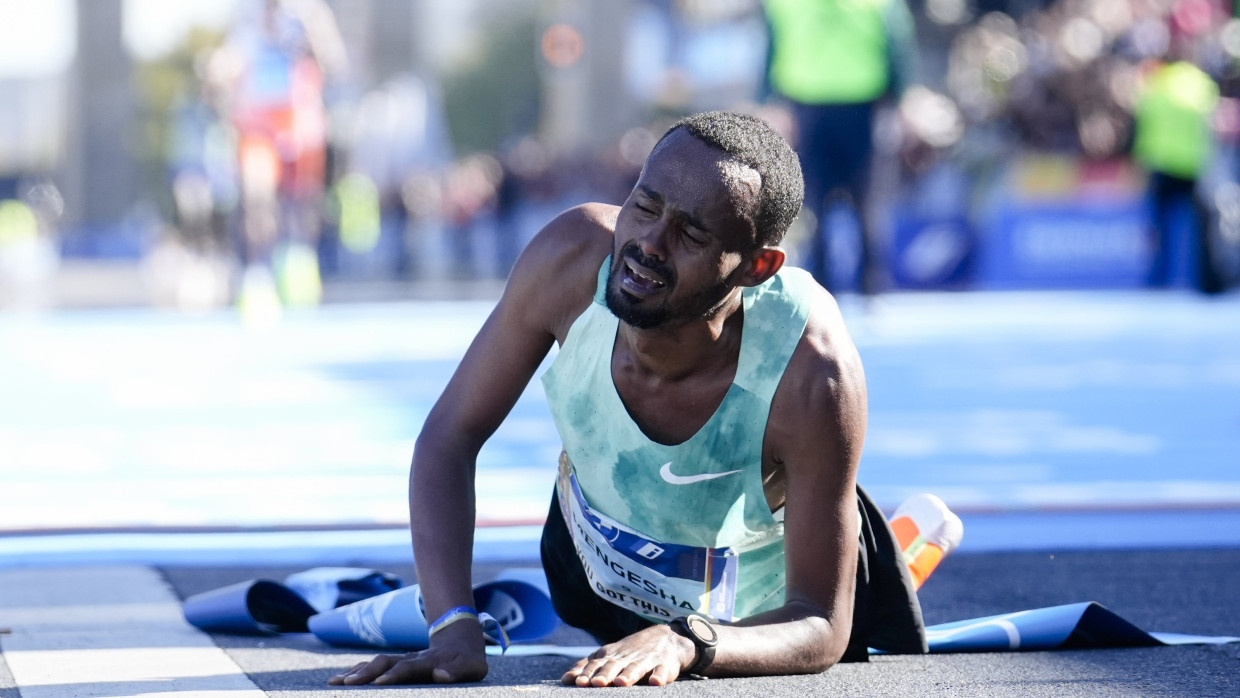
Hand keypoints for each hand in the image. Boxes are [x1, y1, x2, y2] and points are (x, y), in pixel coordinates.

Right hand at [327, 625, 486, 685]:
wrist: (460, 640)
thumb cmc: (468, 661)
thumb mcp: (473, 667)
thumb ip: (458, 670)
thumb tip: (440, 674)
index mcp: (429, 661)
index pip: (408, 667)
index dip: (395, 674)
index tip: (380, 683)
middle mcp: (411, 659)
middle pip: (384, 663)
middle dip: (366, 673)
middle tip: (347, 684)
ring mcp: (401, 660)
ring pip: (374, 663)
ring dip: (355, 672)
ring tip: (334, 682)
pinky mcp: (394, 664)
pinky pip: (371, 667)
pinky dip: (354, 672)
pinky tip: (337, 680)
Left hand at [561, 624, 695, 686]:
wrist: (668, 638)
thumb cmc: (632, 652)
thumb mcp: (610, 655)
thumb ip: (589, 666)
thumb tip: (564, 679)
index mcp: (612, 655)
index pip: (597, 664)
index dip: (588, 673)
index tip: (577, 682)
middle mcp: (627, 657)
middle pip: (614, 666)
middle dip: (605, 674)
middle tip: (596, 683)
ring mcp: (647, 660)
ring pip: (636, 668)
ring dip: (628, 675)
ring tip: (621, 682)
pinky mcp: (665, 666)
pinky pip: (662, 671)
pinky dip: (659, 676)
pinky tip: (656, 682)